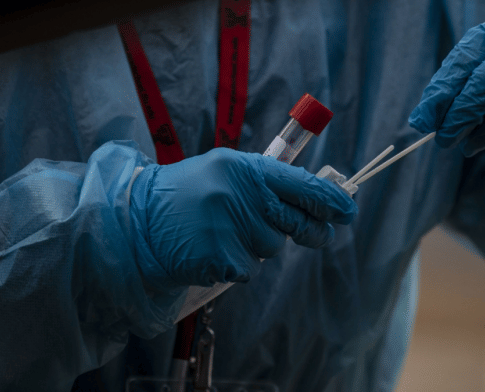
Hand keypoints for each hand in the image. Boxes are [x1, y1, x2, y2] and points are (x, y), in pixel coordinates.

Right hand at [130, 148, 357, 287]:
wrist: (136, 220)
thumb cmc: (186, 195)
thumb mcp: (224, 172)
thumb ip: (265, 182)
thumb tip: (314, 197)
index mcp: (244, 168)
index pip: (301, 184)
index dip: (330, 199)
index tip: (348, 209)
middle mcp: (241, 195)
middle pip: (295, 221)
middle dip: (312, 230)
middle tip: (320, 235)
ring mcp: (231, 227)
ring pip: (270, 247)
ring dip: (256, 245)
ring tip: (222, 232)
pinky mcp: (221, 258)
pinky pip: (247, 270)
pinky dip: (234, 266)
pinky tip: (211, 251)